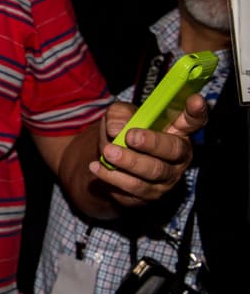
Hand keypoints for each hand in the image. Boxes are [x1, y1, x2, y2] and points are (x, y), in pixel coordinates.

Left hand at [89, 95, 208, 207]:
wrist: (109, 162)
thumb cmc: (123, 132)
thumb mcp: (118, 116)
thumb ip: (119, 114)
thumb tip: (117, 128)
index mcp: (176, 130)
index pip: (193, 120)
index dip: (197, 111)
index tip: (196, 100)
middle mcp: (178, 155)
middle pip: (174, 149)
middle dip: (153, 143)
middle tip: (130, 137)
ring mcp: (168, 176)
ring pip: (154, 170)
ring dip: (129, 161)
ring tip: (108, 152)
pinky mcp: (152, 193)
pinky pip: (135, 187)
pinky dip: (114, 176)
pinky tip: (97, 167)